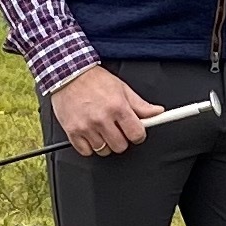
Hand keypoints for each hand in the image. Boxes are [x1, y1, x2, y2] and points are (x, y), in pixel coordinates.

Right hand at [48, 64, 162, 156]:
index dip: (137, 134)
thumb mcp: (122, 88)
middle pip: (120, 146)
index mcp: (118, 107)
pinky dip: (89, 146)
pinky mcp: (73, 132)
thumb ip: (140, 105)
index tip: (134, 131)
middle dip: (121, 139)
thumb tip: (157, 112)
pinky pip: (86, 152)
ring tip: (101, 129)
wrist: (68, 74)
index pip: (136, 134)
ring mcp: (86, 127)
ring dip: (104, 143)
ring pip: (103, 151)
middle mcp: (102, 118)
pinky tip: (90, 133)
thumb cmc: (94, 80)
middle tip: (116, 129)